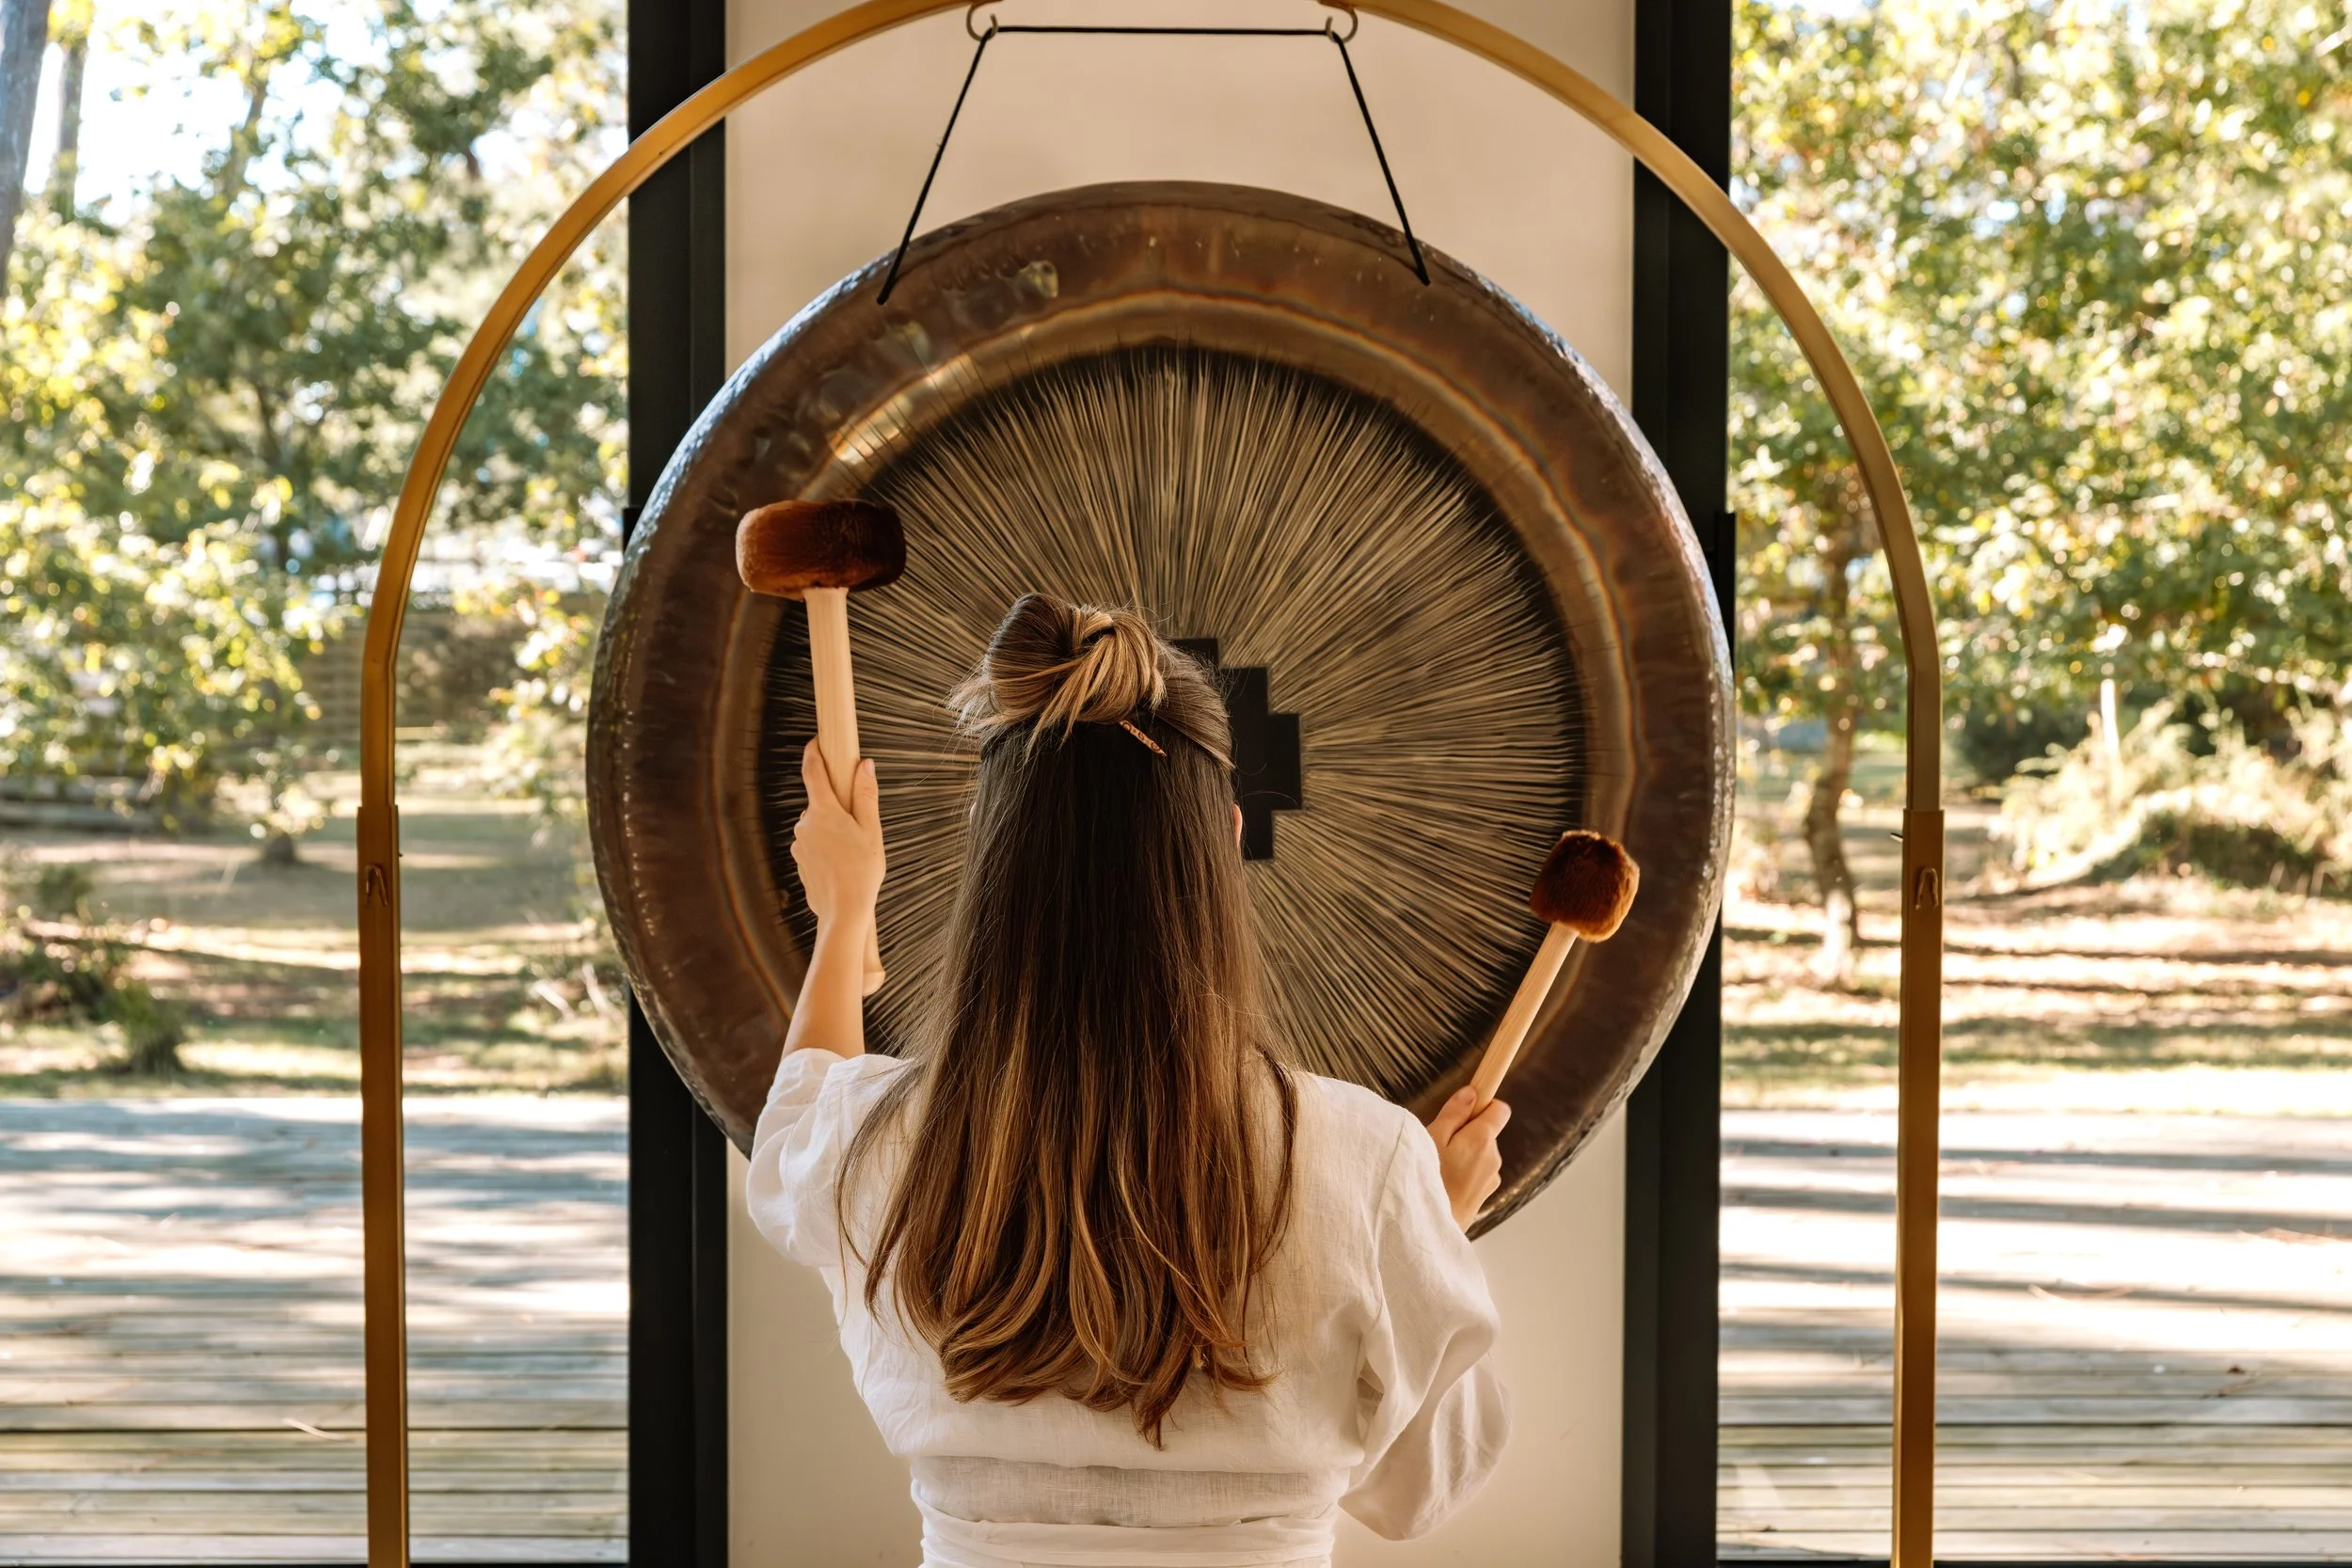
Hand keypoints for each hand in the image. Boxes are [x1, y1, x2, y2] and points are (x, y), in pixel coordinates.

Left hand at [790, 741, 884, 931]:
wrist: (843, 911)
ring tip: (853, 851)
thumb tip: (864, 765)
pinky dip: (827, 846)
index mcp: (823, 811)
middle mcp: (805, 824)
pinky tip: (842, 863)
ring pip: (817, 824)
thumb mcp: (871, 830)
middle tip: (859, 822)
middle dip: (837, 804)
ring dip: (833, 828)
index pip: (813, 771)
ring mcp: (799, 843)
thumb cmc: (862, 871)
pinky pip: (814, 843)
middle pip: (820, 801)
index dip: (814, 752)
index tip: (817, 740)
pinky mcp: (799, 860)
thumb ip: (865, 795)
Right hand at [1426, 1087, 1509, 1230]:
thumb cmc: (1425, 1181)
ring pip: (1480, 1154)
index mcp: (1482, 1140)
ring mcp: (1491, 1180)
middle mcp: (1493, 1159)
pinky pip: (1476, 1174)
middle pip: (1486, 1132)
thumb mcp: (1431, 1139)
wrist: (1426, 1228)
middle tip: (1438, 1144)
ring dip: (1464, 1155)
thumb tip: (1472, 1093)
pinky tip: (1444, 1184)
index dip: (1483, 1105)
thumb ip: (1454, 1114)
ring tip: (1438, 1167)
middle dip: (1466, 1132)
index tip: (1465, 1109)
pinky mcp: (1484, 1196)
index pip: (1500, 1110)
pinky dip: (1464, 1173)